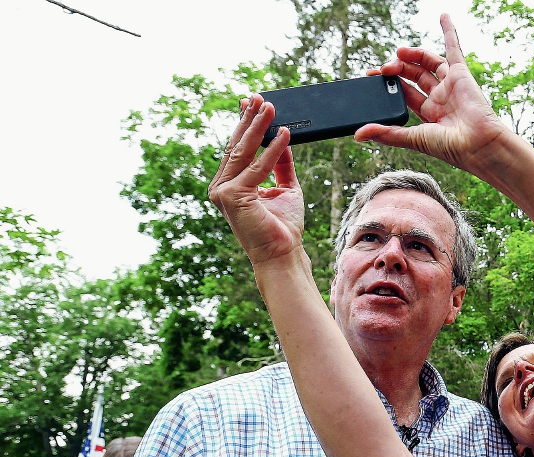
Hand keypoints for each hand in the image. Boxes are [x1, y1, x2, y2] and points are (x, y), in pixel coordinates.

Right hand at [208, 95, 305, 268]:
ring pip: (244, 152)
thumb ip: (281, 165)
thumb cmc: (283, 226)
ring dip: (258, 127)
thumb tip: (282, 139)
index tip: (252, 103)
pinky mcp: (233, 196)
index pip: (237, 149)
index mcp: (230, 184)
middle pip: (237, 146)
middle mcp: (222, 186)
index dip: (245, 125)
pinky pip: (258, 167)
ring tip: (270, 107)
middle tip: (259, 97)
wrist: (282, 254)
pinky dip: (273, 150)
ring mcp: (224, 191)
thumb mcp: (285, 188)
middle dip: (249, 119)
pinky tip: (284, 134)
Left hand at [356, 15, 511, 175]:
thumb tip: (359, 135)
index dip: (390, 84)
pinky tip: (442, 17)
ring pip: (429, 63)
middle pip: (415, 77)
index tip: (373, 76)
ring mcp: (450, 86)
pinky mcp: (461, 74)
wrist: (478, 144)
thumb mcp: (413, 139)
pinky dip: (449, 32)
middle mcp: (440, 100)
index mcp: (429, 116)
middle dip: (398, 69)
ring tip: (398, 52)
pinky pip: (454, 49)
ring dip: (413, 55)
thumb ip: (387, 134)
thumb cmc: (451, 147)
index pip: (406, 94)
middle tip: (384, 68)